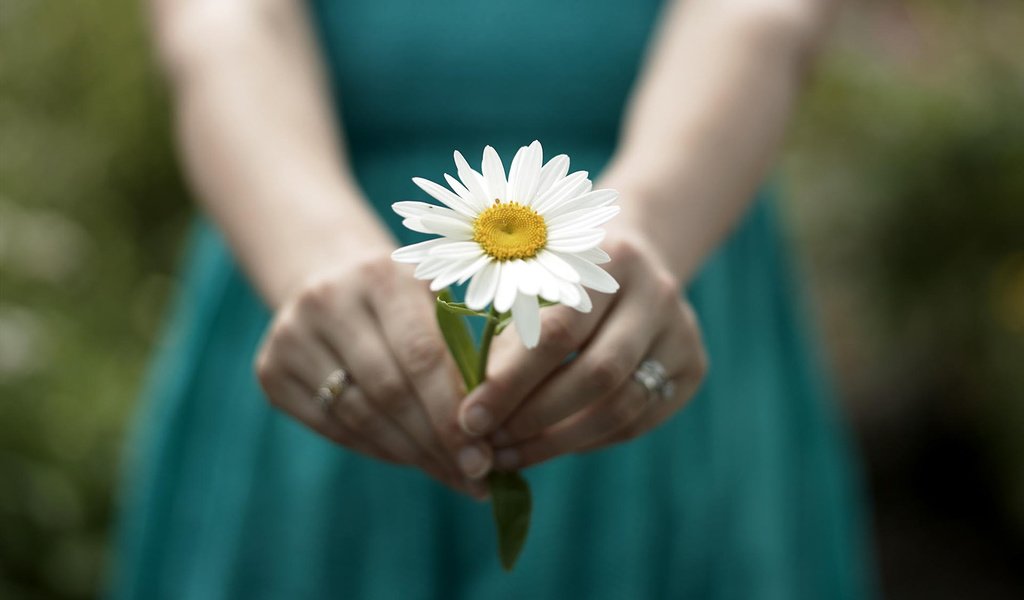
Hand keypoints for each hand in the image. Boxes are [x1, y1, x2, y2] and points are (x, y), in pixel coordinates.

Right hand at [254, 249, 492, 496]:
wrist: (330, 278)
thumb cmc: (405, 298)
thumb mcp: (436, 301)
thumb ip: (465, 350)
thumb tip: (496, 431)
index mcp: (380, 275)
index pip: (422, 355)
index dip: (452, 413)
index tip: (484, 456)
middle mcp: (327, 300)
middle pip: (389, 391)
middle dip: (436, 442)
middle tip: (473, 476)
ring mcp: (290, 335)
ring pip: (359, 416)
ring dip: (410, 454)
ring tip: (450, 474)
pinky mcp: (270, 369)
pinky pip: (332, 427)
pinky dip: (376, 448)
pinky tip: (410, 459)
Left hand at [457, 232, 707, 469]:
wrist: (632, 262)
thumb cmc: (559, 274)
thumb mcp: (531, 284)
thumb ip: (504, 338)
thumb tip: (471, 412)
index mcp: (610, 259)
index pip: (559, 332)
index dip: (510, 383)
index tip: (470, 418)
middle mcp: (656, 293)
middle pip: (598, 374)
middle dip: (535, 418)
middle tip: (489, 445)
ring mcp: (682, 332)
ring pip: (621, 407)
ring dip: (558, 441)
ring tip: (510, 455)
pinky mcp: (693, 368)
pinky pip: (637, 422)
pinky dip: (586, 441)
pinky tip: (548, 445)